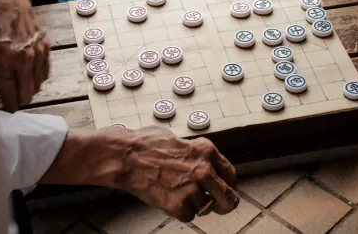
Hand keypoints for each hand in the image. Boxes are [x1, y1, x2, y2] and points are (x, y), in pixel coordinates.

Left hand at [0, 0, 49, 110]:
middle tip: (14, 105)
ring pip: (39, 80)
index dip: (8, 104)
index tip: (7, 113)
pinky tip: (36, 78)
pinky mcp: (44, 40)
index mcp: (5, 56)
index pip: (8, 90)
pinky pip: (46, 66)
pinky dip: (41, 74)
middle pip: (27, 89)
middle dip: (21, 100)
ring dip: (32, 88)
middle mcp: (24, 55)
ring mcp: (37, 48)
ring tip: (24, 94)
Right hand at [110, 127, 238, 220]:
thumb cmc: (149, 145)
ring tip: (174, 190)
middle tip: (217, 207)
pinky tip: (167, 196)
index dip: (228, 185)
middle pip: (228, 198)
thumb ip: (198, 155)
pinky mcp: (179, 206)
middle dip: (224, 205)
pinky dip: (180, 211)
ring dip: (193, 203)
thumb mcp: (182, 141)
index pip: (231, 175)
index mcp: (207, 151)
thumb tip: (208, 168)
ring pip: (204, 207)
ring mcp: (192, 189)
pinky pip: (189, 215)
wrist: (126, 156)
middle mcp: (204, 170)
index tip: (225, 190)